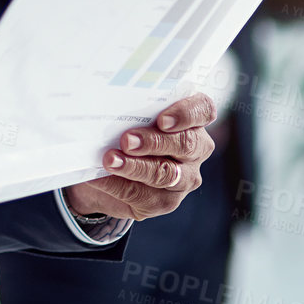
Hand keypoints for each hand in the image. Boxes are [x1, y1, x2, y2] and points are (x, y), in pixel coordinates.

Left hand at [64, 93, 216, 220]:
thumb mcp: (127, 115)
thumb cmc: (122, 130)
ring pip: (167, 173)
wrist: (102, 168)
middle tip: (126, 140)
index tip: (162, 120)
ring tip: (110, 160)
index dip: (187, 114)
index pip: (203, 110)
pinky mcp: (166, 201)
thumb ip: (128, 109)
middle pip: (186, 144)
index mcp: (192, 119)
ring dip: (136, 167)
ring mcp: (185, 177)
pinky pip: (145, 195)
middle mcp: (196, 148)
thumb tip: (104, 103)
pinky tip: (100, 177)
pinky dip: (118, 185)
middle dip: (154, 142)